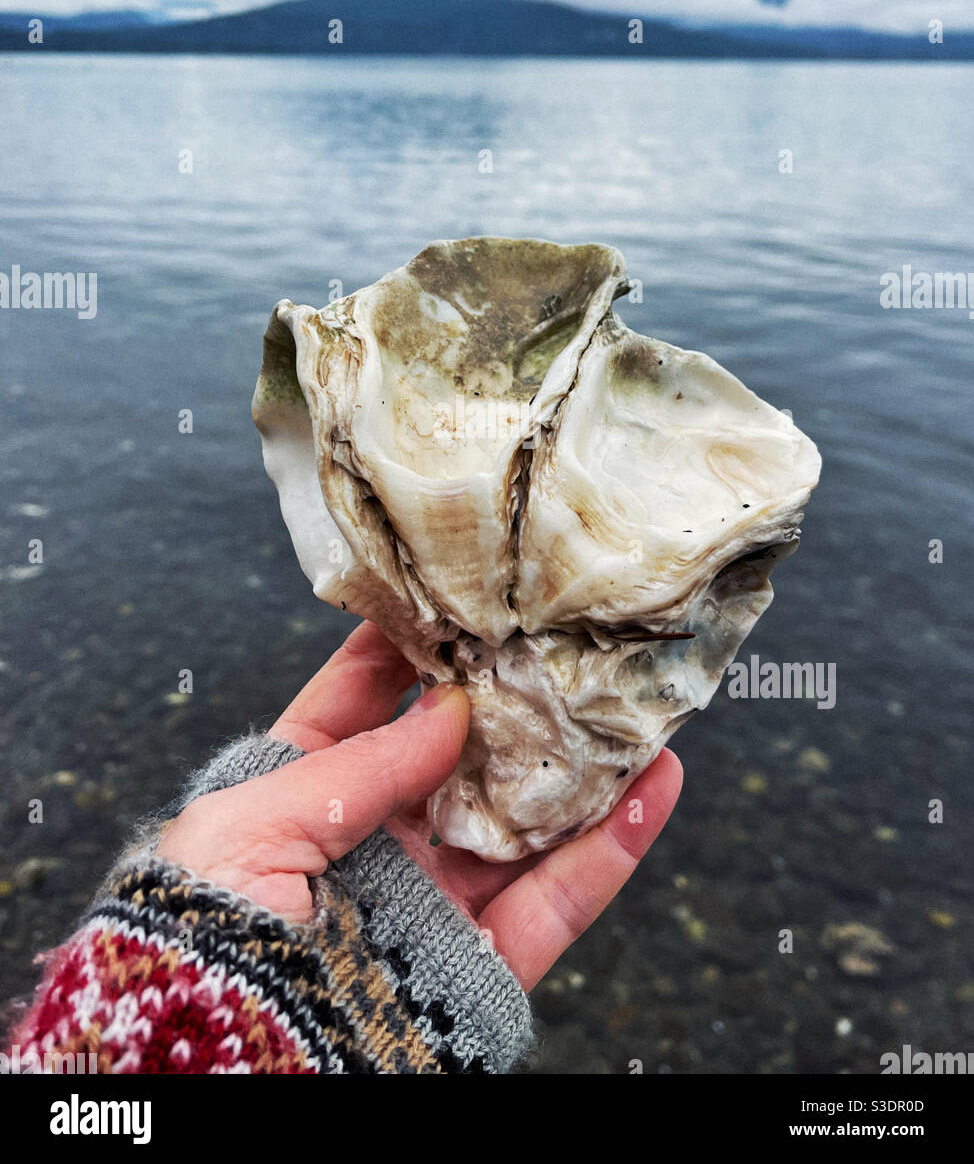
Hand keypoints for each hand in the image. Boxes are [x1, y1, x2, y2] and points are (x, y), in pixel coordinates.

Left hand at [156, 622, 682, 990]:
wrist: (216, 1064)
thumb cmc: (202, 936)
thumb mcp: (252, 823)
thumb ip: (358, 765)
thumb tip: (446, 708)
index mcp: (296, 801)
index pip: (357, 705)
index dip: (404, 649)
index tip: (453, 594)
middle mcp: (373, 846)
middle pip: (460, 758)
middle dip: (509, 699)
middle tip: (561, 639)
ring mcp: (431, 903)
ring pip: (525, 823)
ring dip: (583, 766)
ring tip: (634, 705)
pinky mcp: (479, 966)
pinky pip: (558, 902)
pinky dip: (612, 848)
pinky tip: (655, 789)